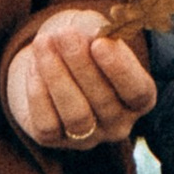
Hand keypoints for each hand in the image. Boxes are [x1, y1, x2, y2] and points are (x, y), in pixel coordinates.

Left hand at [4, 5, 157, 151]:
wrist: (53, 61)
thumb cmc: (84, 44)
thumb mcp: (97, 33)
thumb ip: (101, 34)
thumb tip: (96, 36)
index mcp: (140, 99)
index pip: (138, 92)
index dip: (120, 69)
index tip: (99, 43)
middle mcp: (118, 124)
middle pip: (104, 101)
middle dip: (81, 64)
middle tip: (64, 34)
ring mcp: (87, 137)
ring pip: (76, 115)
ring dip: (57, 76)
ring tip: (43, 43)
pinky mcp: (55, 140)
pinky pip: (47, 124)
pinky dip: (38, 93)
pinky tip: (34, 65)